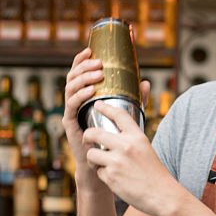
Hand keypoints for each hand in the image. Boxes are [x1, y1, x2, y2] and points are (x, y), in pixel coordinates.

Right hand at [64, 48, 150, 193]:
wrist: (103, 166)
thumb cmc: (113, 140)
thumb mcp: (125, 115)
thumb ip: (134, 99)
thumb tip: (145, 81)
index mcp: (85, 96)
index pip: (80, 73)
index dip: (82, 60)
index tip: (91, 49)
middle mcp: (75, 101)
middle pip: (73, 77)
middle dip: (84, 66)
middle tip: (98, 63)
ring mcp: (71, 112)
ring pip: (70, 88)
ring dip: (83, 79)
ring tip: (97, 74)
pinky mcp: (70, 124)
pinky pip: (71, 106)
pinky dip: (80, 96)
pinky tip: (91, 91)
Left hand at [81, 101, 178, 215]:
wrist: (162, 195)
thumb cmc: (155, 173)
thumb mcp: (147, 149)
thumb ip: (133, 139)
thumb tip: (118, 131)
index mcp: (137, 137)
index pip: (119, 115)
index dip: (106, 107)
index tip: (98, 104)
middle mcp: (126, 146)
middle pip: (94, 133)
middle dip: (87, 136)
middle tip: (88, 140)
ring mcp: (117, 161)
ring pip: (91, 153)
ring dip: (92, 158)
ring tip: (99, 162)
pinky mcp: (110, 176)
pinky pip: (98, 171)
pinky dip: (102, 174)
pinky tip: (113, 178)